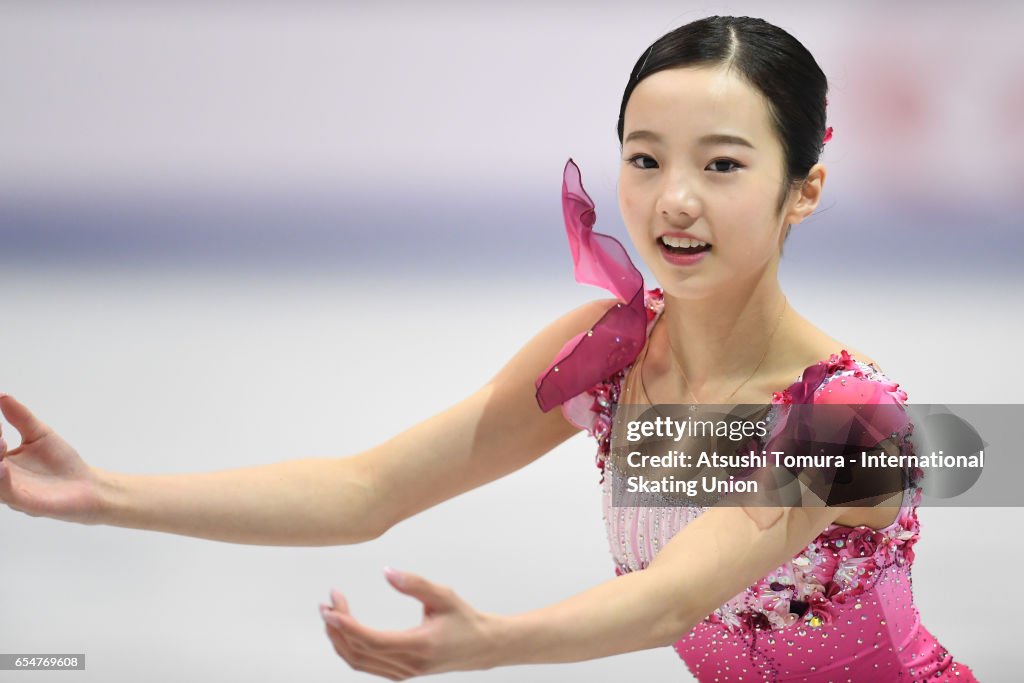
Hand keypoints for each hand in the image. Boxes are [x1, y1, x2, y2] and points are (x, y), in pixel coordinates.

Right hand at [0, 393, 106, 523]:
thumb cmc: (61, 462)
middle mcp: (0, 476)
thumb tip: (2, 395)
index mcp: (0, 461)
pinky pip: (5, 492)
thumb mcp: (39, 433)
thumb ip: (20, 417)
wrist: (87, 485)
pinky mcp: (24, 503)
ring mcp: (10, 491)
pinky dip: (1, 479)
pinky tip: (2, 465)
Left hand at [319, 567, 498, 679]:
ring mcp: (403, 673)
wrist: (481, 647)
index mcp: (419, 645)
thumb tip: (386, 572)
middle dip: (337, 628)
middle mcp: (408, 664)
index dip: (347, 626)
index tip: (331, 609)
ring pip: (358, 662)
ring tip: (330, 614)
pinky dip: (349, 648)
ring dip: (339, 639)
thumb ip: (415, 584)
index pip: (372, 640)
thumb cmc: (463, 619)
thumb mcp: (443, 595)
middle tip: (327, 603)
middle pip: (359, 652)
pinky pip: (366, 665)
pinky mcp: (400, 673)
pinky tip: (344, 630)